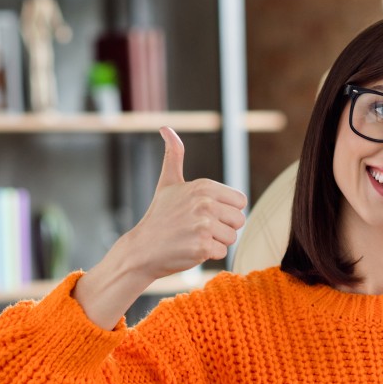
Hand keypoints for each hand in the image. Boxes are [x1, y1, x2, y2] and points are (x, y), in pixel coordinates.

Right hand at [118, 127, 247, 279]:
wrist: (142, 249)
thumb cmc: (159, 217)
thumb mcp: (167, 183)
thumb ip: (173, 156)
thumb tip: (166, 128)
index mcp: (203, 186)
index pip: (240, 201)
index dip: (225, 211)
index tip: (204, 214)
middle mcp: (205, 203)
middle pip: (240, 220)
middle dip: (223, 228)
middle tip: (198, 228)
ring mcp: (204, 225)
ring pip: (232, 237)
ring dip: (216, 242)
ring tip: (194, 238)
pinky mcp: (202, 246)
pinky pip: (222, 252)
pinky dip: (208, 255)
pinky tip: (190, 248)